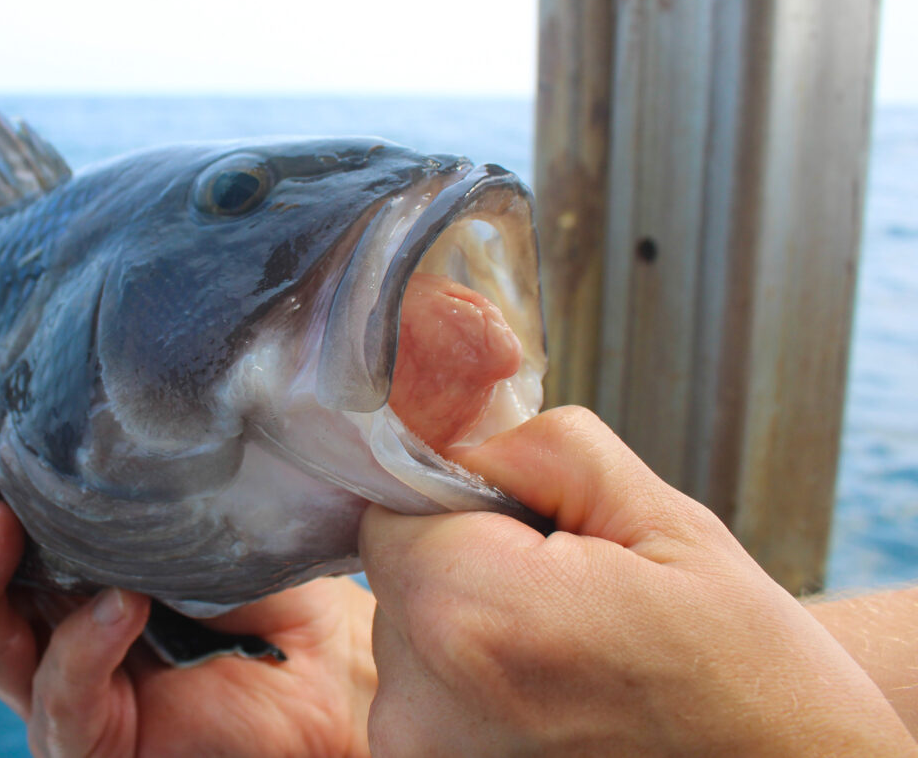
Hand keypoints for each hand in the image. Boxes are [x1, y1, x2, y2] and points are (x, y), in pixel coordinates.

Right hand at [0, 499, 377, 757]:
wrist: (335, 680)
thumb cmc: (270, 586)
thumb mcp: (203, 509)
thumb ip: (145, 470)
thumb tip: (106, 375)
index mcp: (59, 566)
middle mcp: (45, 624)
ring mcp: (65, 688)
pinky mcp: (97, 742)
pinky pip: (63, 706)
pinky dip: (78, 652)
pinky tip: (114, 607)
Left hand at [359, 406, 917, 756]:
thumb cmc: (743, 670)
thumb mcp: (661, 519)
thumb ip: (537, 448)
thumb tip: (453, 425)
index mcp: (468, 618)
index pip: (390, 508)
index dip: (461, 502)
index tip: (536, 531)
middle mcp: (422, 707)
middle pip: (399, 577)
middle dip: (468, 564)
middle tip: (572, 595)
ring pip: (412, 638)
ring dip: (472, 627)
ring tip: (572, 658)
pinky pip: (430, 697)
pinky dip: (477, 685)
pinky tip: (555, 699)